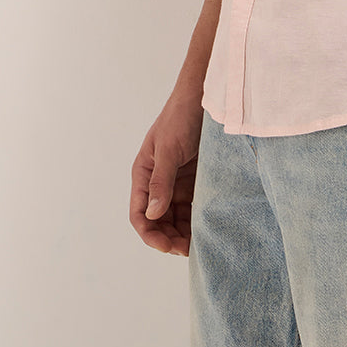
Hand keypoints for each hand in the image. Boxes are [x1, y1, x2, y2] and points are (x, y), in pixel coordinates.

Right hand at [129, 94, 203, 256]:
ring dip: (183, 233)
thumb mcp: (169, 149)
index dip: (151, 234)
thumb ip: (160, 181)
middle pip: (157, 221)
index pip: (139, 214)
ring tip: (199, 244)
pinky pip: (192, 206)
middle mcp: (157, 181)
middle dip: (169, 238)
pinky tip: (207, 228)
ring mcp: (176, 181)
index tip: (168, 247)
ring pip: (175, 217)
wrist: (206, 96)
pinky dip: (196, 220)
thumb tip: (152, 214)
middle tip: (188, 250)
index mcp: (143, 174)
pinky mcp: (194, 179)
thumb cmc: (181, 116)